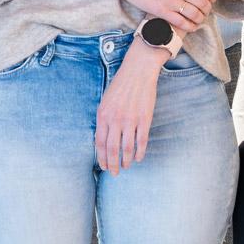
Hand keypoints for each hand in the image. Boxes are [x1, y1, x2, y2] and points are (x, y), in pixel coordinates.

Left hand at [96, 47, 161, 173]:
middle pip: (112, 149)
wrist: (138, 71)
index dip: (102, 158)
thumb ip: (103, 119)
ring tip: (125, 167)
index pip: (100, 143)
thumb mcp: (105, 101)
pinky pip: (141, 141)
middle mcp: (115, 119)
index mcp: (103, 115)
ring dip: (125, 161)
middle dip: (112, 164)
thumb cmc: (120, 85)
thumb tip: (102, 139)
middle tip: (114, 173)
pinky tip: (138, 158)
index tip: (103, 166)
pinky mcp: (144, 119)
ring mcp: (130, 120)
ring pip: (127, 148)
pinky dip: (139, 152)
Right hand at [116, 0, 215, 31]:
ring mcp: (169, 1)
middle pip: (202, 2)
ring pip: (194, 14)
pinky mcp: (160, 11)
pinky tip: (192, 26)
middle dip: (208, 8)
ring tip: (200, 18)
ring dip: (201, 18)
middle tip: (206, 10)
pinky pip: (180, 23)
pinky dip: (190, 27)